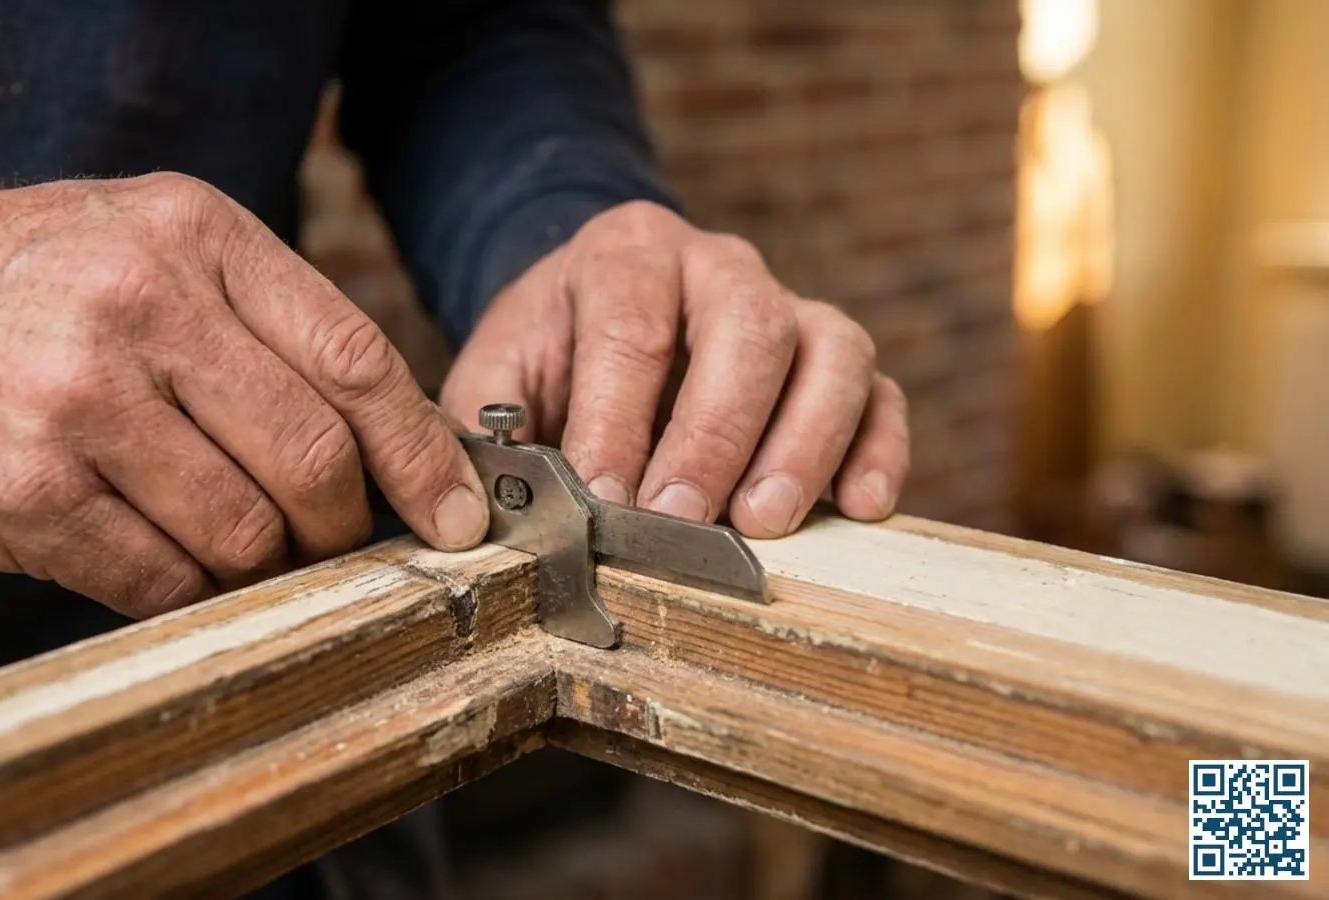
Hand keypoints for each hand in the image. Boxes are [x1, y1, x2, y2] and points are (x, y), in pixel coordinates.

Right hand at [0, 174, 489, 616]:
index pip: (357, 362)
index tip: (454, 515)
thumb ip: (266, 326)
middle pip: (314, 460)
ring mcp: (79, 401)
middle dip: (343, 525)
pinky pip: (158, 580)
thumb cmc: (24, 280)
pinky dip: (183, 589)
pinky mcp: (23, 491)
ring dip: (259, 563)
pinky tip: (163, 556)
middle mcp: (143, 307)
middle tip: (331, 539)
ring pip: (243, 534)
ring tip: (231, 541)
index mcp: (198, 236)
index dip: (422, 456)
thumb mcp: (151, 244)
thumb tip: (390, 444)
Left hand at [441, 201, 907, 537]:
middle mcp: (720, 265)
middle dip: (713, 434)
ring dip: (803, 443)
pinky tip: (858, 504)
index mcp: (628, 252)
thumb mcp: (495, 374)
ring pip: (832, 351)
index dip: (618, 416)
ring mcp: (790, 306)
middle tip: (678, 518)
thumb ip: (489, 427)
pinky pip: (880, 392)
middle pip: (748, 328)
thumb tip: (495, 505)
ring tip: (761, 520)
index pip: (633, 325)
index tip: (602, 495)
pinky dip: (878, 448)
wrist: (592, 316)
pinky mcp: (834, 360)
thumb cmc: (548, 356)